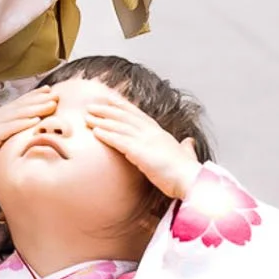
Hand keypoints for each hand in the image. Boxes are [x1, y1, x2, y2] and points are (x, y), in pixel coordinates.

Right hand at [0, 90, 57, 212]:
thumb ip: (1, 139)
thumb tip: (16, 140)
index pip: (15, 106)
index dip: (32, 98)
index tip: (48, 92)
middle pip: (18, 106)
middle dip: (38, 99)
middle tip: (56, 93)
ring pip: (16, 114)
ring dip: (35, 108)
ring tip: (51, 104)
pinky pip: (7, 129)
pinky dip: (22, 124)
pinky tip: (35, 121)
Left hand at [79, 83, 200, 200]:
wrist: (191, 180)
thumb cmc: (188, 171)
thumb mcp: (186, 154)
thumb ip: (186, 147)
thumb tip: (189, 141)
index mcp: (160, 133)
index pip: (138, 114)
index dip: (122, 105)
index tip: (109, 99)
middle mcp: (152, 132)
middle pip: (125, 116)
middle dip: (106, 110)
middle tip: (91, 105)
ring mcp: (146, 141)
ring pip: (119, 126)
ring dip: (101, 120)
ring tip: (87, 117)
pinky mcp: (140, 152)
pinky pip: (119, 141)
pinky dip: (106, 135)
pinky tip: (95, 132)